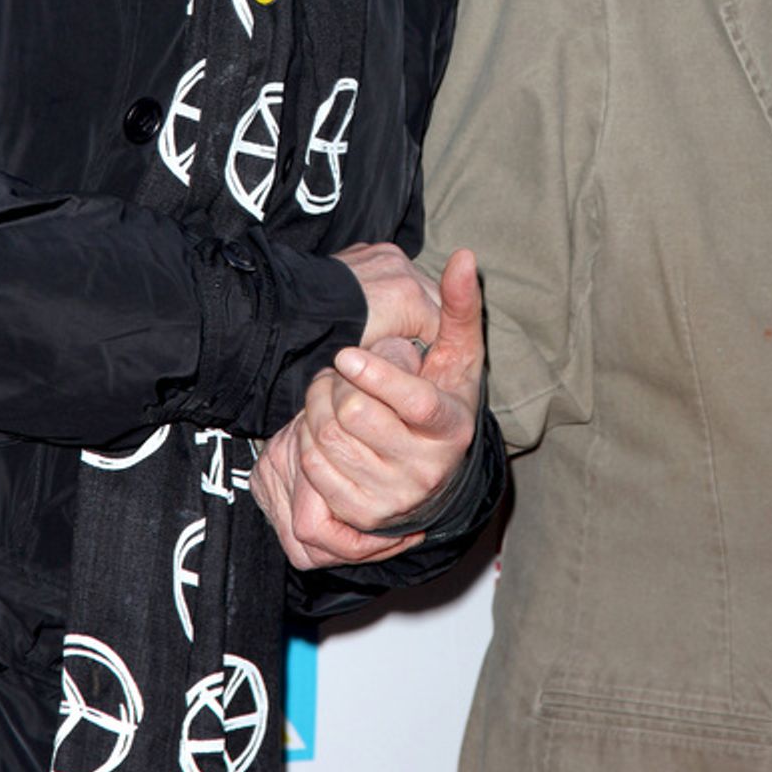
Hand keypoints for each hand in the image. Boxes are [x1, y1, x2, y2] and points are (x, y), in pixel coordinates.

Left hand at [250, 250, 483, 569]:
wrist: (438, 470)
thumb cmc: (446, 395)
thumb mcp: (460, 354)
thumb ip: (461, 305)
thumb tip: (465, 256)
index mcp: (452, 426)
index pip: (414, 403)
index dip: (377, 377)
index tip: (346, 354)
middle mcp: (427, 468)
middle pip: (357, 416)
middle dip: (335, 384)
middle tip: (335, 368)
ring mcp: (393, 496)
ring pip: (329, 440)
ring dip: (315, 408)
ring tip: (327, 392)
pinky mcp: (361, 515)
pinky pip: (314, 469)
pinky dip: (306, 441)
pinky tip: (319, 425)